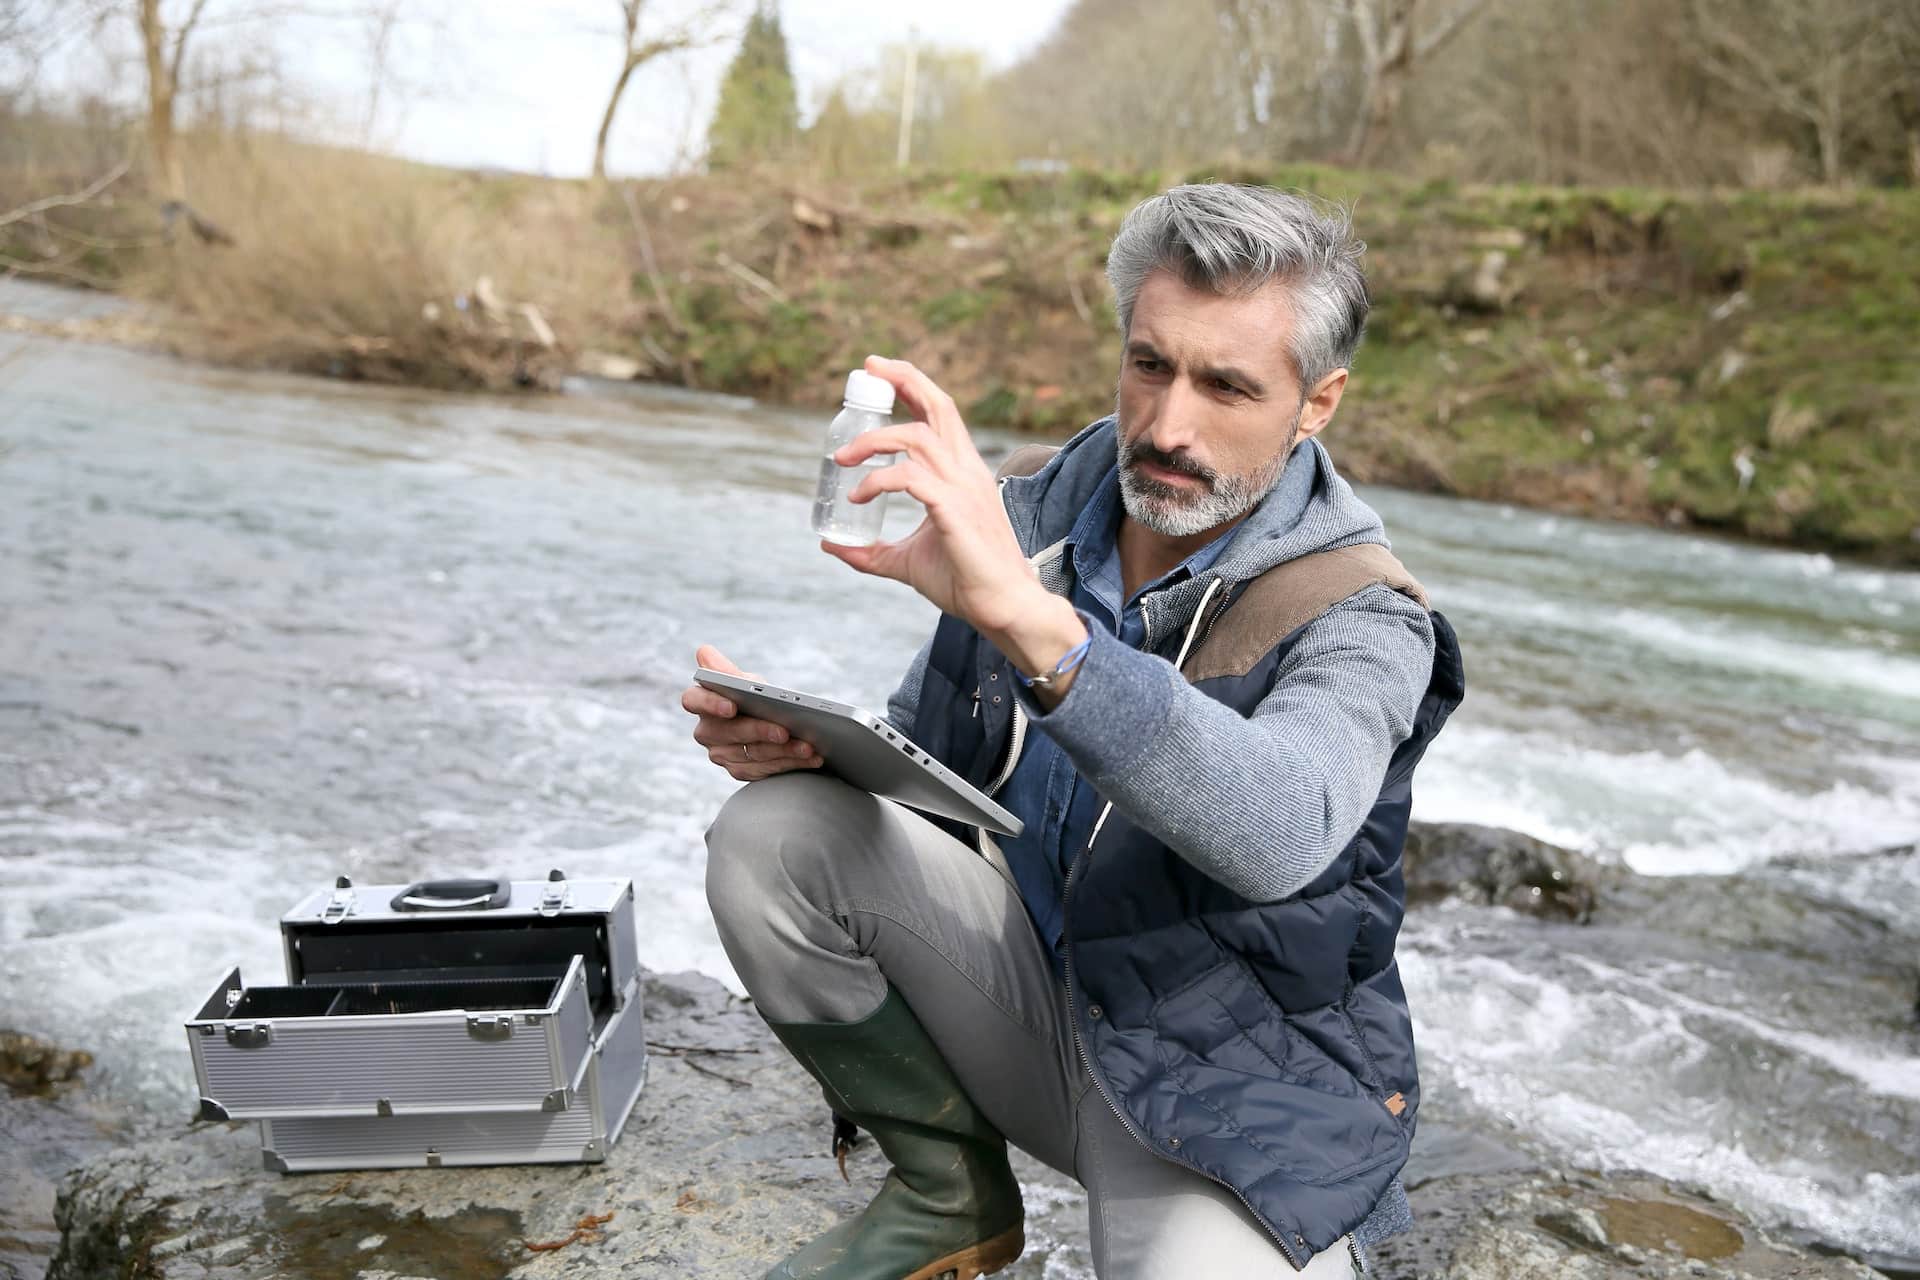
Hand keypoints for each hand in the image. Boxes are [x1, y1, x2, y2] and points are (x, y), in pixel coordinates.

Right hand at [680, 644, 821, 781]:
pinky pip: (763, 770)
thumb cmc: (755, 695)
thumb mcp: (747, 681)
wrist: (774, 720)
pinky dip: (789, 763)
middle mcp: (706, 730)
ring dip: (783, 751)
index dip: (710, 704)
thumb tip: (704, 652)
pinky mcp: (740, 770)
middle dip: (759, 731)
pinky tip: (810, 758)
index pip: (693, 700)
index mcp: (702, 701)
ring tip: (808, 746)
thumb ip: (728, 671)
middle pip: (727, 733)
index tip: (732, 706)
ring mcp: (721, 753)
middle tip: (785, 731)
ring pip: (750, 754)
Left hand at [823, 355, 1047, 634]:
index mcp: (962, 472)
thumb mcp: (907, 561)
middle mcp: (966, 470)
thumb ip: (872, 551)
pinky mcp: (954, 509)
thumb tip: (833, 545)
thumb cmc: (964, 581)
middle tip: (865, 370)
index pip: (939, 413)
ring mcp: (963, 487)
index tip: (877, 372)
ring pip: (915, 437)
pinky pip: (909, 477)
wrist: (1000, 607)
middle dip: (902, 378)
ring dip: (873, 440)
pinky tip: (858, 496)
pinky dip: (878, 480)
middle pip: (937, 405)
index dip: (910, 385)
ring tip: (842, 459)